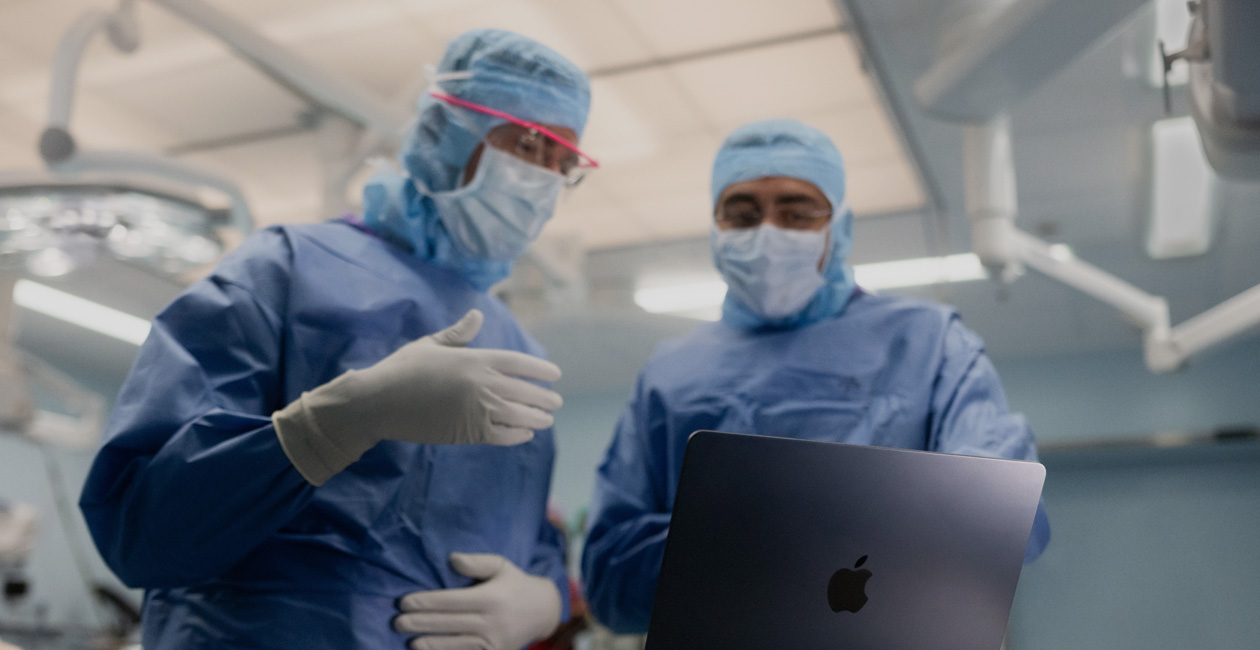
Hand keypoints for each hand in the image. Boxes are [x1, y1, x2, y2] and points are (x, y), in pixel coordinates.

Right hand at [273, 309, 562, 484]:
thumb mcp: (431, 344)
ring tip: (547, 419)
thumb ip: (458, 334)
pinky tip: (525, 432)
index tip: (555, 375)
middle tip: (556, 401)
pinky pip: (502, 435)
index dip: (540, 369)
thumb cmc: (403, 369)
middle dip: (543, 396)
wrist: (379, 402)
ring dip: (537, 417)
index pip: (519, 362)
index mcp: (475, 359)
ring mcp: (476, 409)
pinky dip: (517, 434)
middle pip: (524, 390)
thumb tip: (478, 315)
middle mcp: (481, 384)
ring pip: (518, 415)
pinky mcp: (467, 432)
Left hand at [394, 553, 561, 649]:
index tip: (404, 602)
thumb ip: (477, 562)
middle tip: (397, 622)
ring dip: (430, 642)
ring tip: (409, 640)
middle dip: (420, 623)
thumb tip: (452, 560)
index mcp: (491, 598)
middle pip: (449, 623)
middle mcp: (492, 622)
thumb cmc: (515, 584)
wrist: (543, 611)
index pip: (451, 601)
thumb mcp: (501, 565)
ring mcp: (493, 642)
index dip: (426, 602)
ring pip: (455, 644)